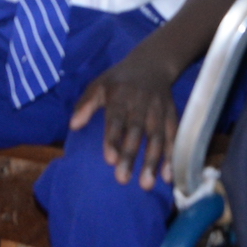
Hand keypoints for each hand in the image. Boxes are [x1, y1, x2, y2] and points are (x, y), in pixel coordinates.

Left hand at [68, 46, 187, 188]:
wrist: (153, 62)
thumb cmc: (119, 80)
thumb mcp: (99, 85)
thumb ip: (85, 105)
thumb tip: (73, 126)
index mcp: (120, 95)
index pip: (116, 119)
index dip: (113, 139)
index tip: (109, 160)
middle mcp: (141, 103)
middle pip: (137, 131)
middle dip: (131, 156)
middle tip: (123, 180)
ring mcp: (159, 110)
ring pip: (157, 137)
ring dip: (153, 161)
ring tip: (147, 184)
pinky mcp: (172, 115)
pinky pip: (174, 137)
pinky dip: (172, 156)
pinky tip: (168, 176)